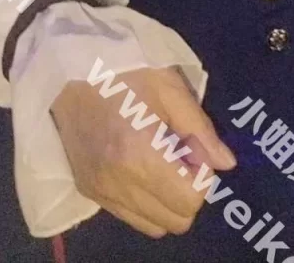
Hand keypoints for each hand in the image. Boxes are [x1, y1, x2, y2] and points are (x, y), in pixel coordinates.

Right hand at [51, 65, 235, 238]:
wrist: (68, 67)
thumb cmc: (123, 69)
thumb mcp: (169, 86)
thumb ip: (200, 128)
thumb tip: (226, 163)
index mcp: (141, 154)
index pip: (191, 199)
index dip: (203, 174)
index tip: (192, 146)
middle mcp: (119, 184)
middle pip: (176, 220)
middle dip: (188, 190)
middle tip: (180, 153)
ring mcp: (101, 193)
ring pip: (154, 225)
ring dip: (167, 200)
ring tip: (160, 160)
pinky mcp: (88, 192)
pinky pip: (131, 217)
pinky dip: (145, 202)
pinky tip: (140, 166)